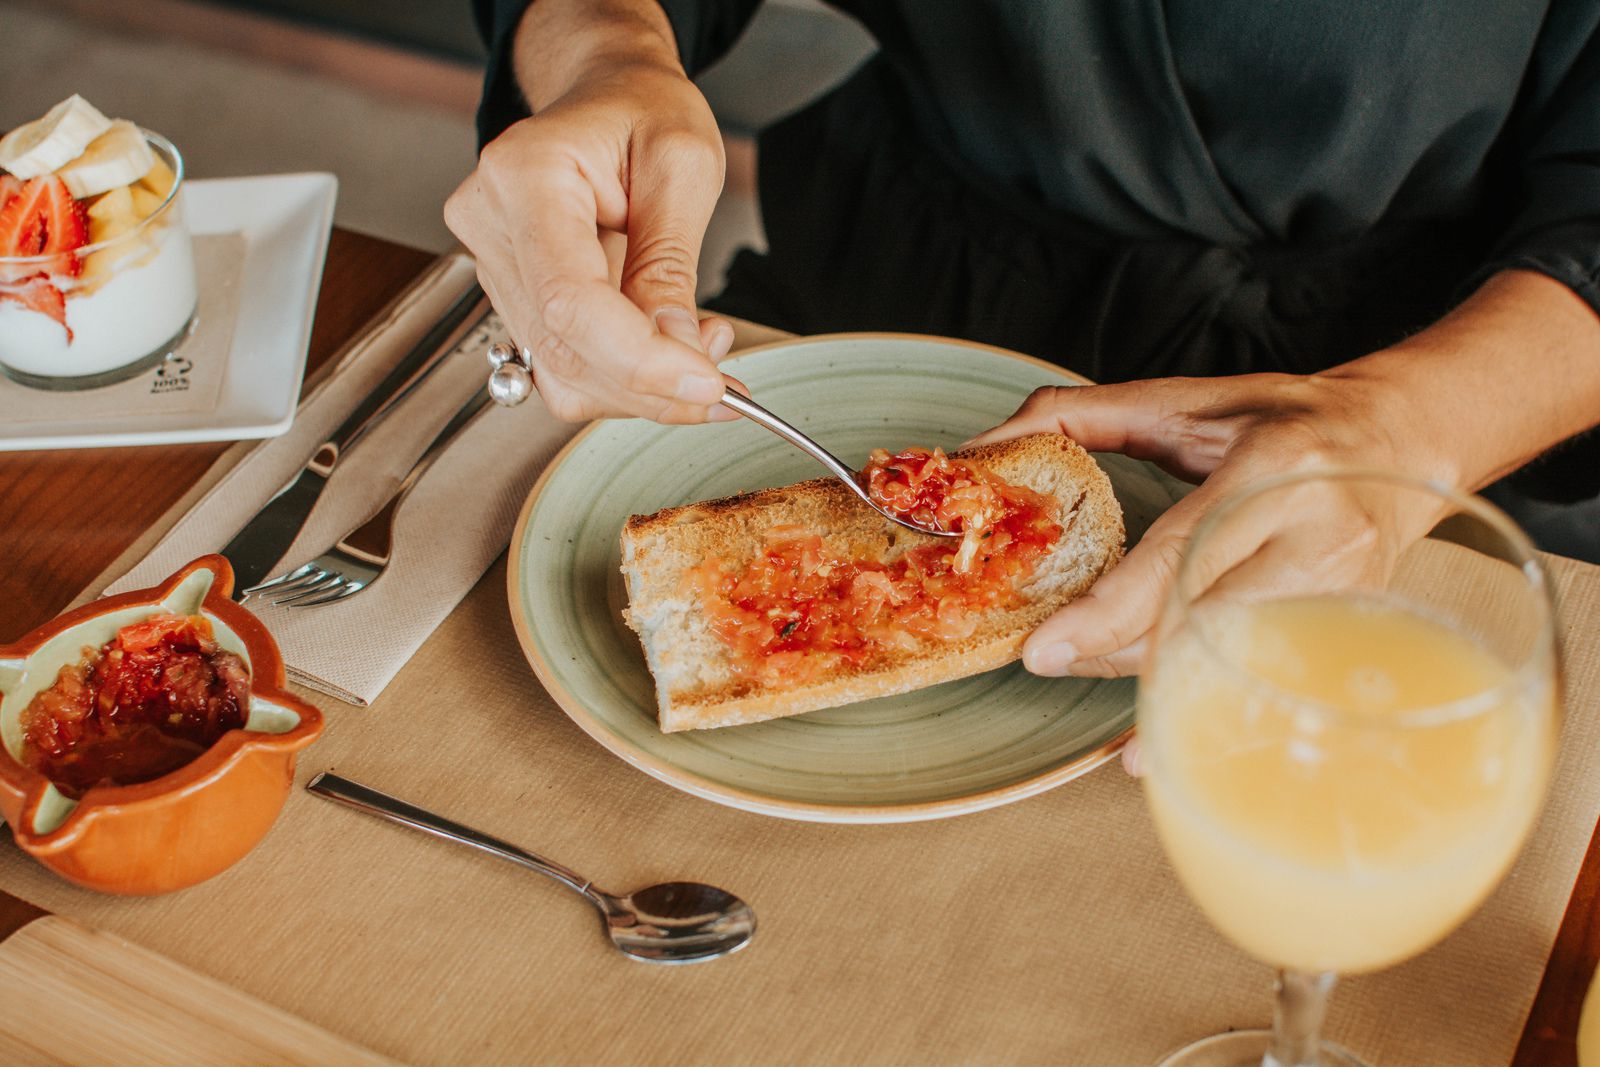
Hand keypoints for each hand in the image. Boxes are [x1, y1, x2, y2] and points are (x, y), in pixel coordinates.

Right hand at [445, 56, 737, 422]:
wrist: (609, 94)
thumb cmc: (643, 111)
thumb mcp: (683, 167)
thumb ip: (672, 265)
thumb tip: (677, 352)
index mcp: (526, 173)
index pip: (570, 300)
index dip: (640, 359)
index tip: (706, 383)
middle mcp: (491, 222)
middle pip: (566, 348)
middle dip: (653, 382)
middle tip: (722, 379)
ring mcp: (493, 263)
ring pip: (564, 373)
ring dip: (642, 385)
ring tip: (699, 344)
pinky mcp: (513, 294)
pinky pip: (565, 365)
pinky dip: (622, 375)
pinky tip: (665, 345)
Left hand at [966, 371, 1450, 682]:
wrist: (1406, 439)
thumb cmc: (1290, 419)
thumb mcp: (1191, 401)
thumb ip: (1086, 417)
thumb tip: (988, 447)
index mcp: (1275, 470)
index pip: (1180, 557)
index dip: (1106, 613)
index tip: (1042, 650)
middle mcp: (1317, 537)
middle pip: (1197, 625)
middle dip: (1109, 652)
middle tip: (1048, 655)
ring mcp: (1342, 592)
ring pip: (1223, 665)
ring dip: (1143, 681)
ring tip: (1085, 665)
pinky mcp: (1348, 631)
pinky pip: (1254, 683)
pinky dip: (1194, 706)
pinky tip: (1150, 740)